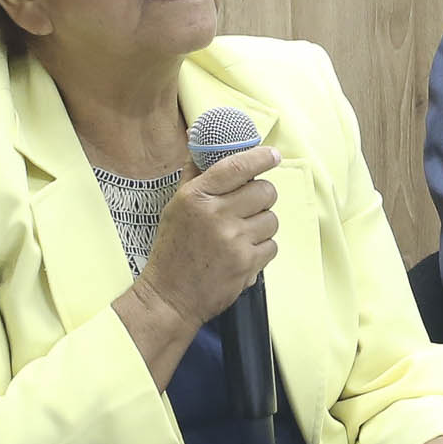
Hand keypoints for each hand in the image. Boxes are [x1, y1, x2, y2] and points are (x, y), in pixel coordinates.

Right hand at [138, 144, 280, 328]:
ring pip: (272, 219)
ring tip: (241, 235)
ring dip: (261, 226)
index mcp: (196, 196)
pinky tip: (243, 254)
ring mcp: (233, 239)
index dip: (260, 158)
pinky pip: (272, 245)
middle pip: (264, 191)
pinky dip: (261, 250)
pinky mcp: (246, 263)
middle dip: (261, 198)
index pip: (237, 166)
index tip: (272, 155)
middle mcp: (215, 214)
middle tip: (249, 207)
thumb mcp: (176, 207)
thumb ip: (195, 177)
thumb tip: (204, 146)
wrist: (170, 297)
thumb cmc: (172, 250)